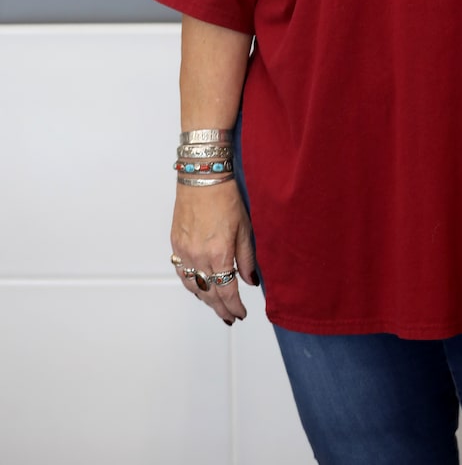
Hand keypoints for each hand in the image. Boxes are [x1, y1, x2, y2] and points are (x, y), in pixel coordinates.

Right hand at [171, 179, 257, 323]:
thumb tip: (250, 281)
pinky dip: (190, 284)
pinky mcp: (176, 244)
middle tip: (229, 317)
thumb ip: (247, 258)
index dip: (234, 306)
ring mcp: (185, 252)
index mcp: (219, 254)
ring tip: (216, 306)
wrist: (202, 178)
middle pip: (209, 294)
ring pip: (193, 287)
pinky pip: (181, 272)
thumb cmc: (225, 198)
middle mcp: (199, 257)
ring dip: (205, 299)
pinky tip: (198, 287)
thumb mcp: (245, 228)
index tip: (241, 313)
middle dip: (220, 309)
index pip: (227, 292)